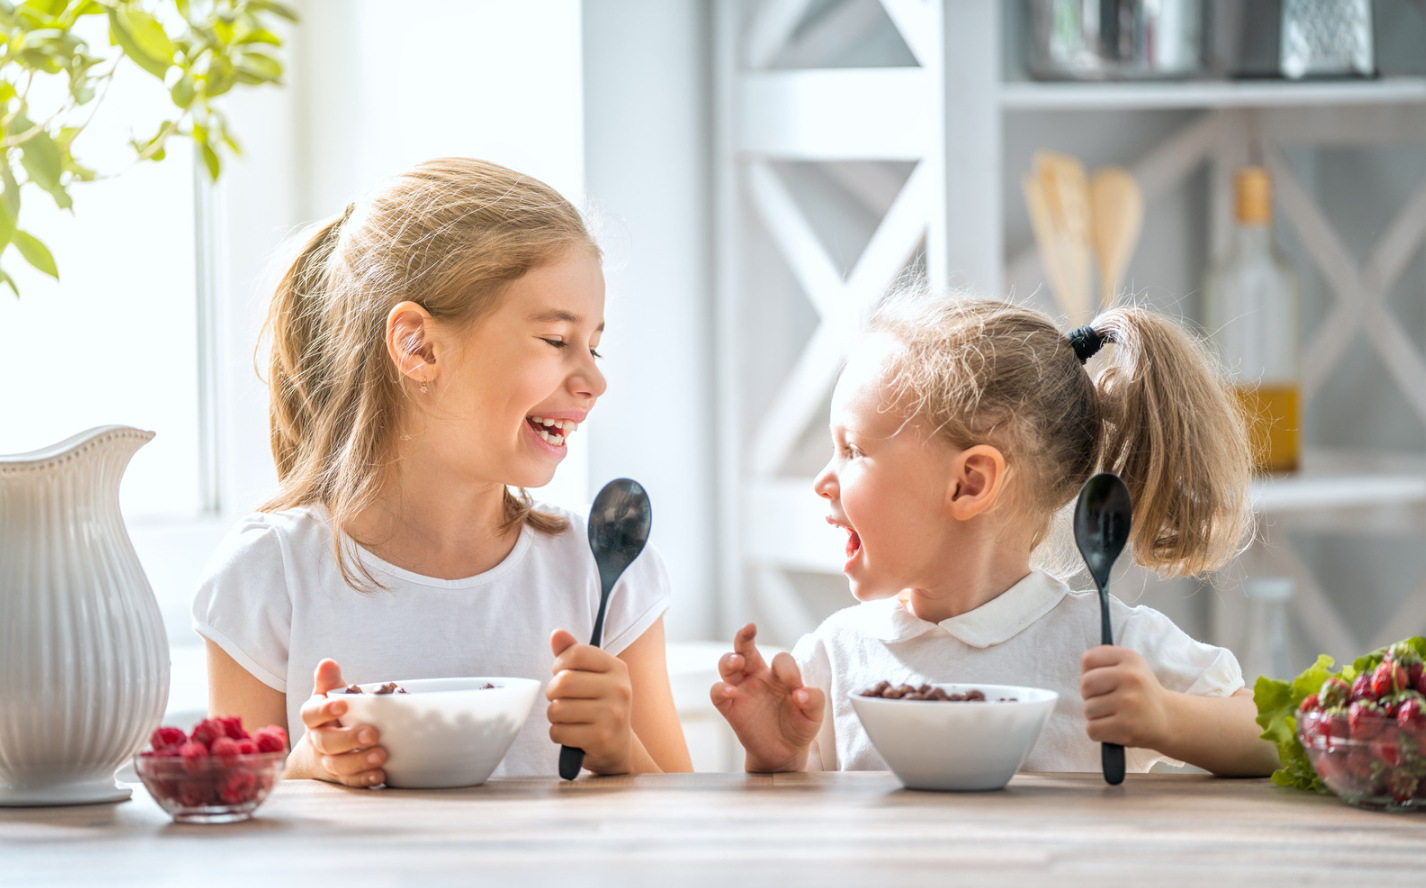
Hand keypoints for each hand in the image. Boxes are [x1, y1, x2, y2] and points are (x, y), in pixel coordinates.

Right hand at [295, 659, 386, 786]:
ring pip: (339, 765)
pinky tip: (380, 774)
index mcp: (313, 719)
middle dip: (349, 739)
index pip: (311, 714)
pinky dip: (365, 779)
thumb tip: (328, 663)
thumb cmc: (330, 717)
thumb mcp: (328, 695)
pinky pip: (351, 782)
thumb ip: (329, 681)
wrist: (317, 751)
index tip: (342, 705)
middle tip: (372, 734)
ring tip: (381, 754)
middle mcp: (318, 741)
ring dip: (360, 761)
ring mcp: (328, 761)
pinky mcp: (341, 778)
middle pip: (326, 743)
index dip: (325, 710)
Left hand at [546, 629, 633, 774]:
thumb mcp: (592, 677)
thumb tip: (556, 633)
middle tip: (560, 699)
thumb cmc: (599, 706)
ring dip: (554, 716)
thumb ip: (573, 653)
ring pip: (558, 709)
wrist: (617, 747)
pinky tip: (571, 735)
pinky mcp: (601, 739)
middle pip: (564, 681)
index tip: (562, 673)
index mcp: (618, 668)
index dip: (560, 663)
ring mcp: (612, 715)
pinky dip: (558, 734)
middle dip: (553, 692)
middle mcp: (620, 689)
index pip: (577, 653)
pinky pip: (559, 732)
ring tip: (567, 718)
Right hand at [710, 623, 823, 771]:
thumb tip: (801, 693)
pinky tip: (731, 691)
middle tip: (749, 628)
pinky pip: (717, 693)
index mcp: (779, 674)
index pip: (780, 660)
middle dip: (744, 636)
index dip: (789, 669)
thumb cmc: (799, 727)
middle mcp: (758, 677)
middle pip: (745, 648)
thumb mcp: (814, 715)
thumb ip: (814, 700)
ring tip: (737, 662)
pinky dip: (720, 689)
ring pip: (726, 666)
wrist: (784, 753)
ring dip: (729, 660)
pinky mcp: (731, 708)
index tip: (797, 689)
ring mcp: (742, 691)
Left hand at [1081, 645, 1169, 748]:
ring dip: (1095, 715)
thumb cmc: (1138, 691)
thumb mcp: (1129, 665)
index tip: (1101, 680)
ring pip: (1088, 709)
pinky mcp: (1127, 727)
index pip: (1089, 659)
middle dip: (1089, 695)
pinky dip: (1098, 731)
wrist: (1167, 718)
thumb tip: (1085, 663)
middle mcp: (1131, 678)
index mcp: (1130, 658)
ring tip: (1112, 713)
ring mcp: (1129, 703)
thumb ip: (1104, 658)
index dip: (1088, 671)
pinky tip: (1112, 727)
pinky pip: (1092, 729)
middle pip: (1085, 684)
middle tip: (1105, 699)